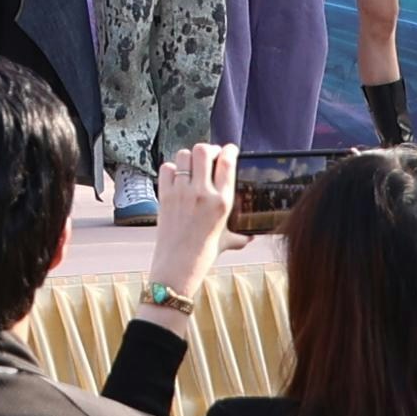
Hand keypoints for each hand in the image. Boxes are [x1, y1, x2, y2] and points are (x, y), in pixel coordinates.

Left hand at [146, 143, 239, 299]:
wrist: (177, 267)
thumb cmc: (204, 255)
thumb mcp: (228, 242)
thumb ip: (240, 235)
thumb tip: (252, 235)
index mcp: (223, 202)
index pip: (227, 163)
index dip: (229, 150)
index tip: (229, 149)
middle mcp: (203, 193)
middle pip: (204, 150)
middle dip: (208, 149)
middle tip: (209, 156)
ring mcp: (182, 193)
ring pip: (184, 155)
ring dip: (189, 157)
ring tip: (192, 165)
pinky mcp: (164, 195)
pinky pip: (167, 168)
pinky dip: (171, 168)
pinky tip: (176, 177)